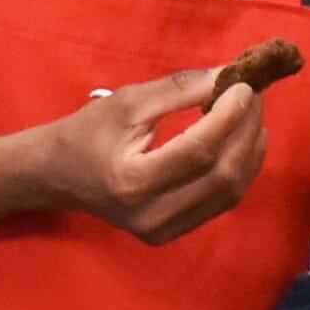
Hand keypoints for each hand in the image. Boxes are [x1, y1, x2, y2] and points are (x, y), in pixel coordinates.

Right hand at [33, 69, 263, 244]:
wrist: (57, 176)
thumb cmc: (86, 133)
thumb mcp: (127, 102)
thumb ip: (179, 89)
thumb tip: (228, 76)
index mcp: (133, 180)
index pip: (198, 150)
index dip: (229, 117)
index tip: (244, 86)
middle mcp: (152, 214)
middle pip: (222, 175)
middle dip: (246, 131)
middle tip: (252, 97)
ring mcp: (164, 229)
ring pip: (231, 192)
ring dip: (249, 150)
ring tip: (250, 116)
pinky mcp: (173, 233)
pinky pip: (222, 202)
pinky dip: (240, 169)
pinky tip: (240, 142)